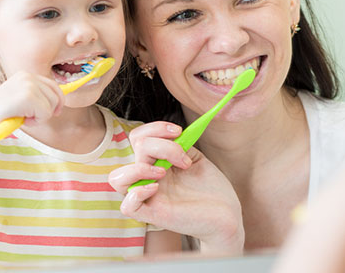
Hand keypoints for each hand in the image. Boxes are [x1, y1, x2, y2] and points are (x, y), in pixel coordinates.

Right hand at [0, 71, 64, 127]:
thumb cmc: (3, 112)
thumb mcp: (21, 98)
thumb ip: (37, 95)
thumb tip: (60, 101)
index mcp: (26, 75)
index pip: (53, 85)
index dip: (57, 100)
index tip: (55, 110)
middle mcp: (28, 77)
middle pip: (56, 95)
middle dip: (49, 110)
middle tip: (32, 116)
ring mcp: (28, 85)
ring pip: (52, 105)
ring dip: (40, 117)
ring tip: (24, 116)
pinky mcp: (28, 96)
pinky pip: (46, 114)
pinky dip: (36, 121)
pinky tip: (22, 119)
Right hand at [108, 122, 244, 252]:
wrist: (227, 213)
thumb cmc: (211, 188)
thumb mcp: (195, 158)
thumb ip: (179, 144)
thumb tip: (172, 131)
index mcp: (156, 162)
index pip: (138, 137)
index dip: (155, 128)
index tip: (178, 131)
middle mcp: (148, 177)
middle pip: (135, 149)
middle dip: (161, 145)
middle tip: (183, 160)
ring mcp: (148, 196)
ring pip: (117, 178)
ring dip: (140, 168)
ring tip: (164, 172)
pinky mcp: (153, 215)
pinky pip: (128, 206)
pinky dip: (138, 193)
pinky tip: (156, 188)